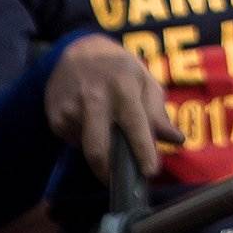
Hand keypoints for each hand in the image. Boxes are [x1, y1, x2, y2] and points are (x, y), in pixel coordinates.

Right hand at [41, 37, 181, 180]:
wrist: (76, 51)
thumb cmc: (119, 68)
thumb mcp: (144, 80)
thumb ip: (158, 112)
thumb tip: (176, 139)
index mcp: (123, 89)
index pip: (135, 125)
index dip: (143, 151)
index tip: (150, 172)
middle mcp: (95, 101)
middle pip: (98, 148)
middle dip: (108, 171)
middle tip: (119, 181)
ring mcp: (71, 111)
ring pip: (87, 148)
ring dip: (101, 153)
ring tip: (109, 137)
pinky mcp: (56, 119)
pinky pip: (75, 141)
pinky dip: (87, 140)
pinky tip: (91, 123)